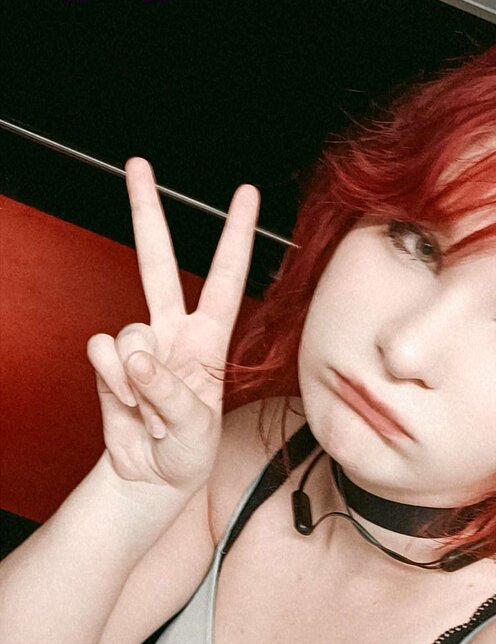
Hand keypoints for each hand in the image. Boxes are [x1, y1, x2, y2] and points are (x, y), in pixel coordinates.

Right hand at [86, 157, 259, 494]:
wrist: (151, 478)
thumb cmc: (189, 452)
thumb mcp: (196, 428)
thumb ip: (168, 390)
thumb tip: (134, 356)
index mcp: (209, 341)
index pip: (224, 278)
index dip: (235, 236)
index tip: (245, 193)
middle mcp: (173, 333)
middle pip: (157, 263)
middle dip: (147, 212)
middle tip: (138, 165)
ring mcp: (138, 347)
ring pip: (129, 330)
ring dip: (139, 381)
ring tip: (154, 413)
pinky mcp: (109, 365)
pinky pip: (102, 354)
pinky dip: (113, 385)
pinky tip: (128, 407)